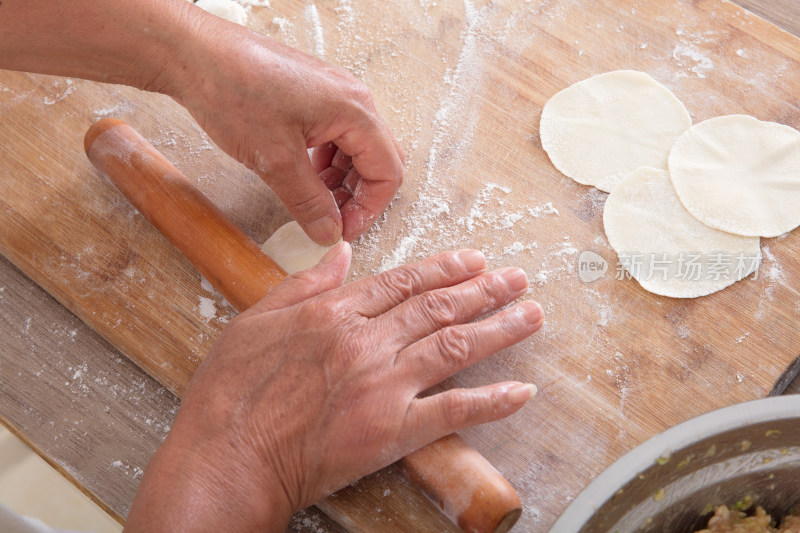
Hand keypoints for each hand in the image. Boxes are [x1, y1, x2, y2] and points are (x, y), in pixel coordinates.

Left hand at [0, 1, 401, 243]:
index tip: (343, 230)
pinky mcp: (312, 94)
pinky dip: (326, 162)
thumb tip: (329, 232)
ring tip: (313, 202)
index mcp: (354, 111)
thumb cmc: (233, 93)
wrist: (194, 55)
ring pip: (356, 149)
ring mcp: (332, 94)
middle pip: (377, 159)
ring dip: (341, 181)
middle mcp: (351, 99)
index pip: (387, 171)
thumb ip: (309, 202)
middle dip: (358, 196)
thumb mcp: (275, 161)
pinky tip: (302, 176)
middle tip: (331, 221)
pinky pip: (335, 135)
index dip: (369, 208)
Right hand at [124, 245, 542, 531]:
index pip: (402, 282)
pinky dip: (491, 401)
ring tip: (530, 314)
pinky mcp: (392, 430)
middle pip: (437, 307)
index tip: (472, 260)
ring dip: (498, 328)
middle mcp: (367, 341)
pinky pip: (453, 410)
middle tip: (516, 279)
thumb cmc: (230, 394)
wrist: (227, 457)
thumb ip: (303, 284)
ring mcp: (384, 385)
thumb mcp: (255, 320)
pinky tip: (521, 391)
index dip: (443, 269)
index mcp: (334, 312)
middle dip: (483, 290)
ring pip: (454, 346)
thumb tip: (338, 254)